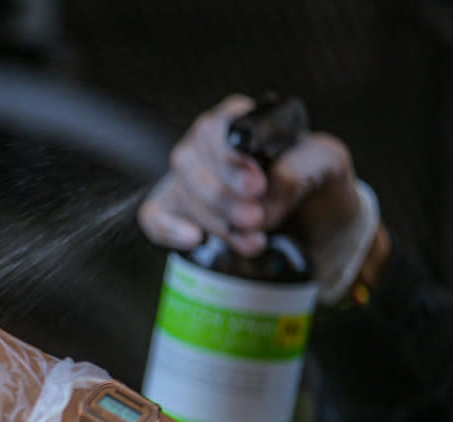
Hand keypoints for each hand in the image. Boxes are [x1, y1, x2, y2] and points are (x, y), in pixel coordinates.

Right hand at [138, 94, 362, 257]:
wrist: (312, 221)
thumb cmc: (314, 182)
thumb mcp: (326, 164)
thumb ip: (301, 168)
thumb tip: (267, 192)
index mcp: (239, 123)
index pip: (216, 127)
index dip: (230, 157)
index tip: (258, 184)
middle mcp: (206, 146)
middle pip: (190, 161)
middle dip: (223, 196)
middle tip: (257, 218)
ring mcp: (187, 180)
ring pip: (180, 191)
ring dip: (214, 219)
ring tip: (252, 239)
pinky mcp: (176, 211)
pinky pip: (153, 216)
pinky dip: (169, 228)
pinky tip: (196, 239)